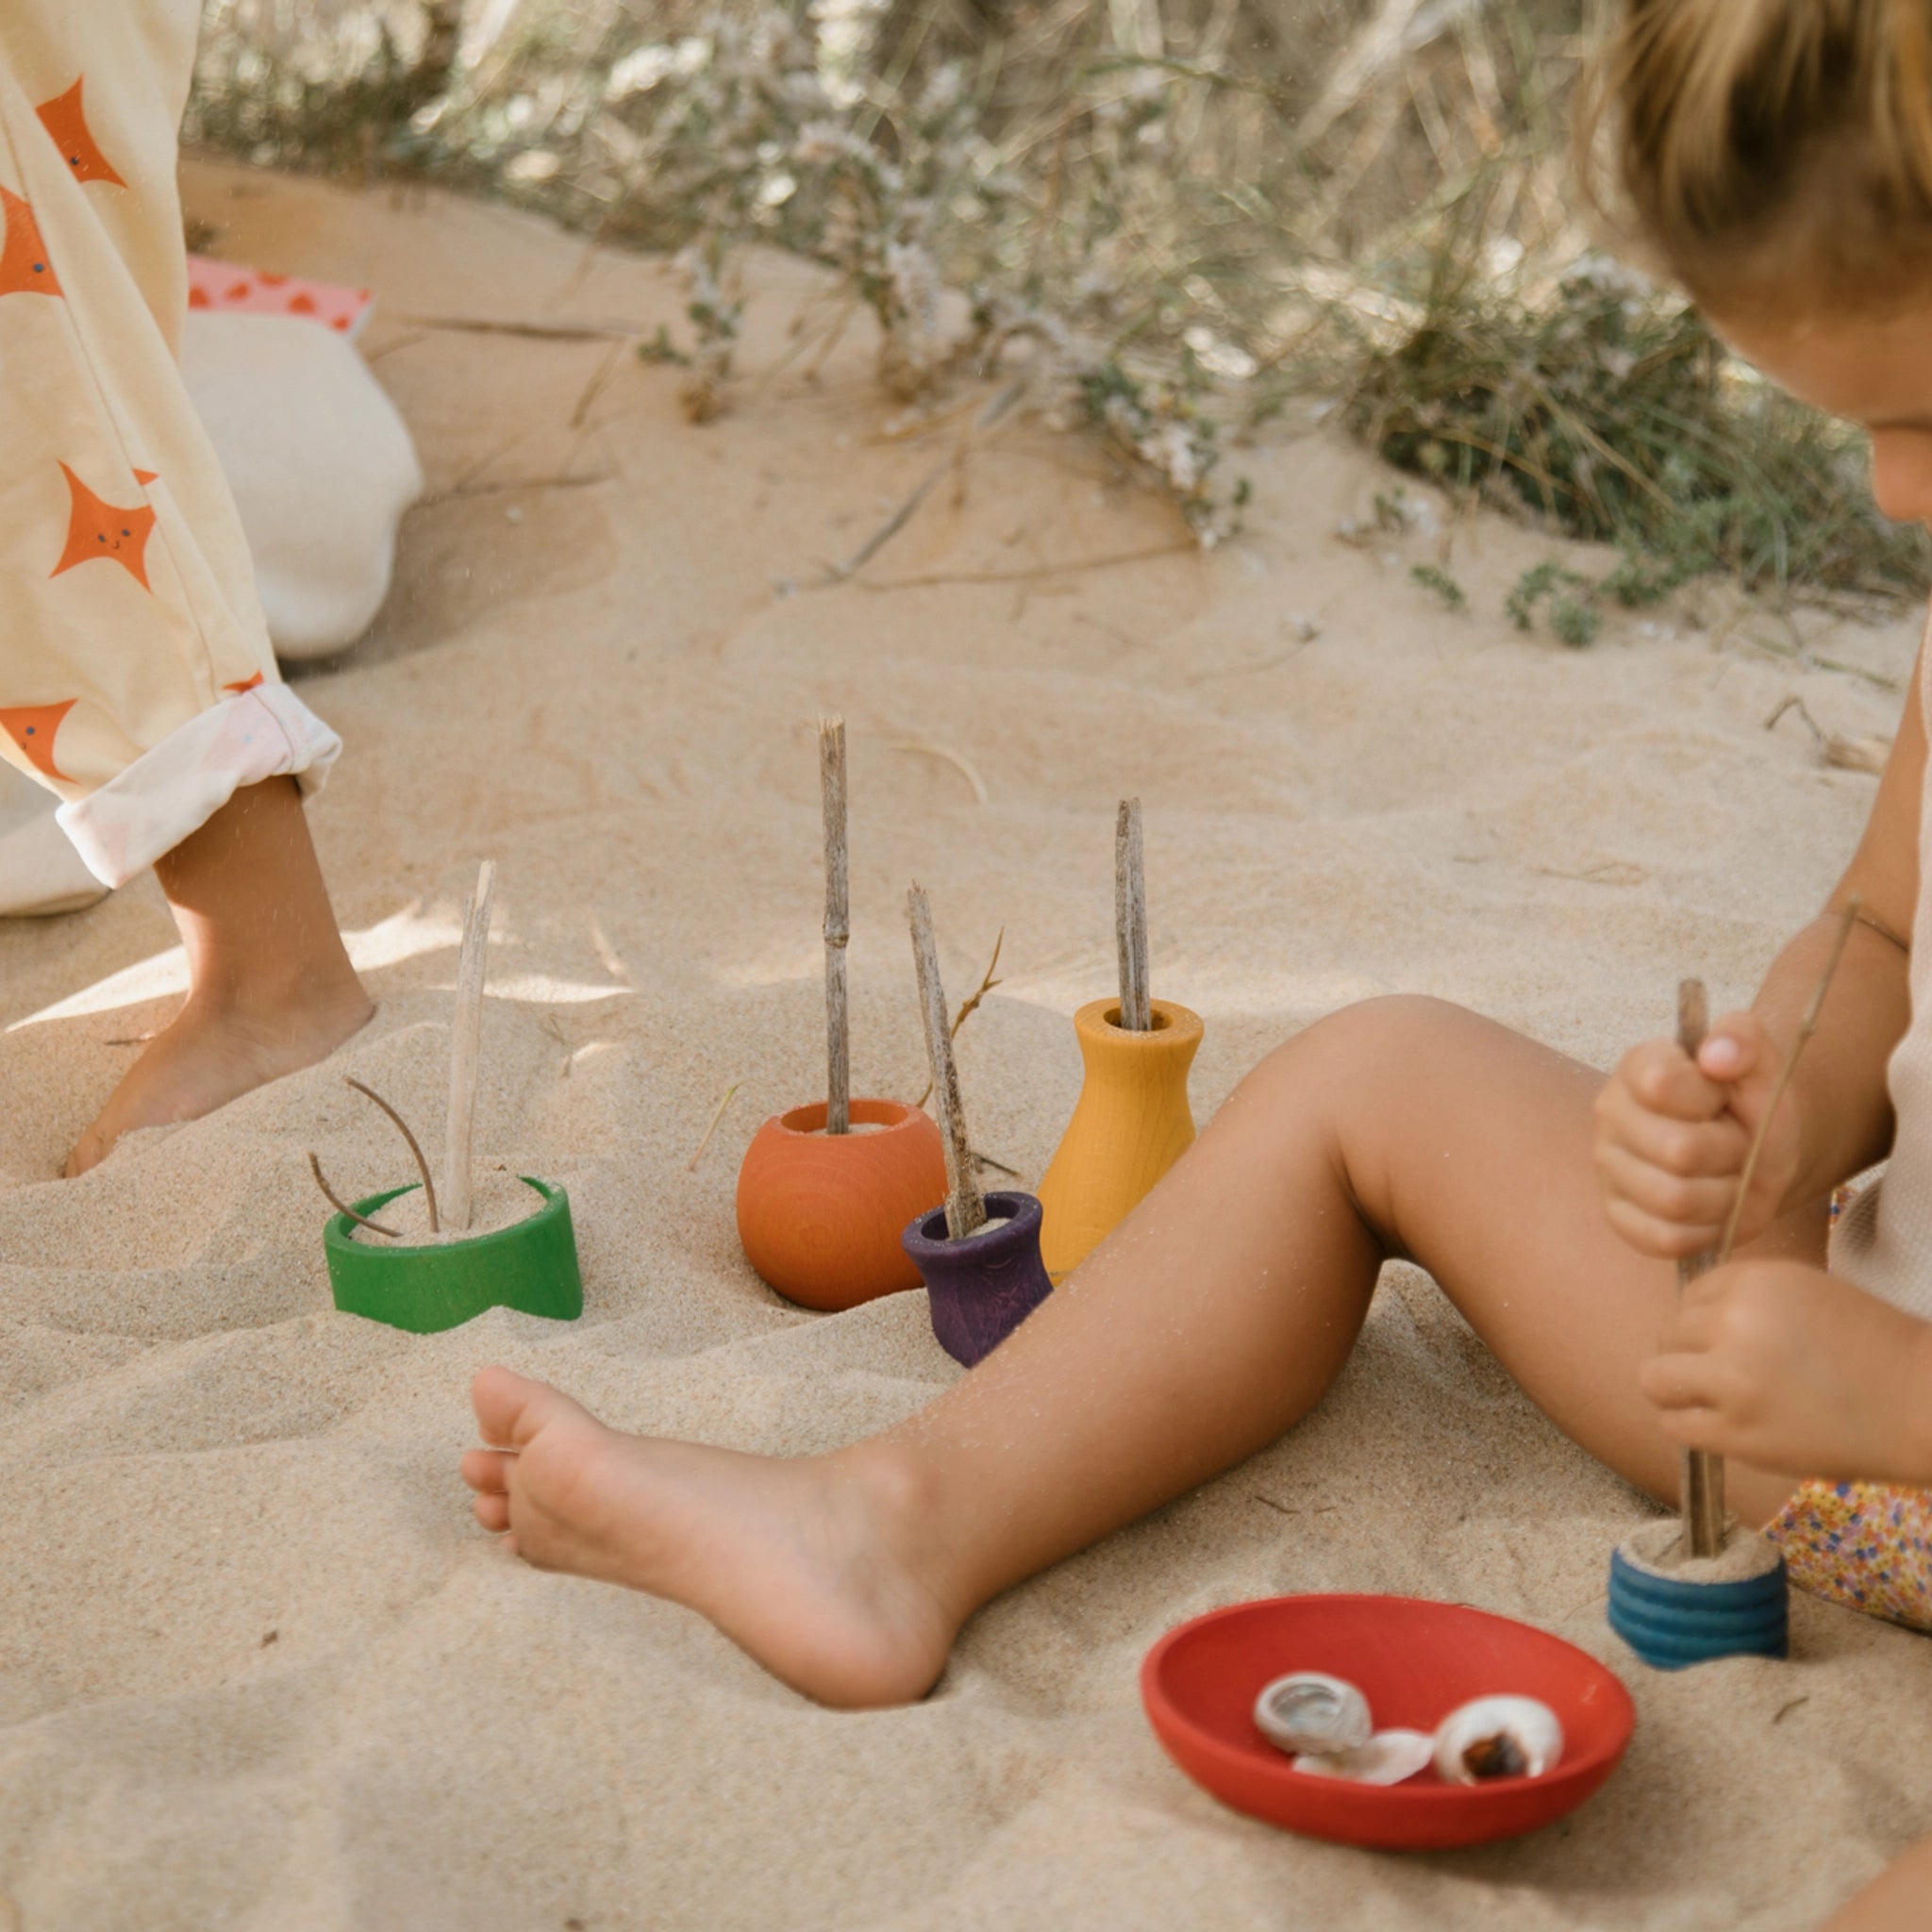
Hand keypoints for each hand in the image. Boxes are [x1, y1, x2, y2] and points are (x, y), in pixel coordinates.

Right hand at [1592, 1011, 1800, 1259]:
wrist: (1759, 1154)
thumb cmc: (1753, 1104)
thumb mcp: (1763, 1064)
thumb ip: (1745, 1038)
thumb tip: (1717, 1057)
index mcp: (1638, 1066)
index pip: (1662, 1085)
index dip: (1709, 1099)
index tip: (1722, 1098)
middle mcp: (1610, 1114)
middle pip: (1679, 1151)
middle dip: (1730, 1154)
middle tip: (1736, 1144)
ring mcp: (1608, 1167)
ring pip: (1675, 1200)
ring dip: (1724, 1196)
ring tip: (1728, 1178)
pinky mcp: (1618, 1216)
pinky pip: (1665, 1238)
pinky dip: (1705, 1231)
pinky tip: (1712, 1210)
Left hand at [1641, 1258, 1931, 1482]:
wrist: (1922, 1403)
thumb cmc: (1871, 1350)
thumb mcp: (1805, 1294)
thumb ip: (1744, 1300)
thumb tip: (1681, 1320)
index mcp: (1755, 1280)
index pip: (1690, 1294)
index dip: (1706, 1320)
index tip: (1735, 1341)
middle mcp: (1735, 1322)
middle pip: (1670, 1333)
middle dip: (1692, 1353)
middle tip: (1731, 1376)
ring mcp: (1732, 1379)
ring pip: (1655, 1378)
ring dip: (1674, 1389)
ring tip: (1709, 1399)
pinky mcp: (1737, 1431)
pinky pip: (1674, 1424)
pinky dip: (1688, 1425)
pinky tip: (1719, 1425)